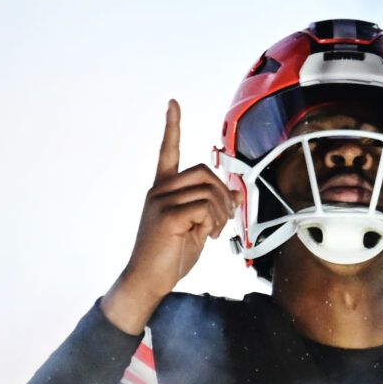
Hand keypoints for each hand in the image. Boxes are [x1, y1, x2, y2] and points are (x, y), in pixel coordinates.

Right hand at [104, 100, 235, 332]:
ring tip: (213, 232)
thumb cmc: (170, 256)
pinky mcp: (167, 216)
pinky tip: (206, 236)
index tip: (173, 103)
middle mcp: (159, 191)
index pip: (167, 152)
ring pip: (208, 191)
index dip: (172, 127)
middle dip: (223, 195)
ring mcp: (161, 201)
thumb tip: (234, 195)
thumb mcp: (196, 228)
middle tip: (223, 221)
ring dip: (221, 213)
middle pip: (203, 172)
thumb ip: (210, 209)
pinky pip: (204, 208)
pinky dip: (213, 222)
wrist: (148, 280)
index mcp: (162, 190)